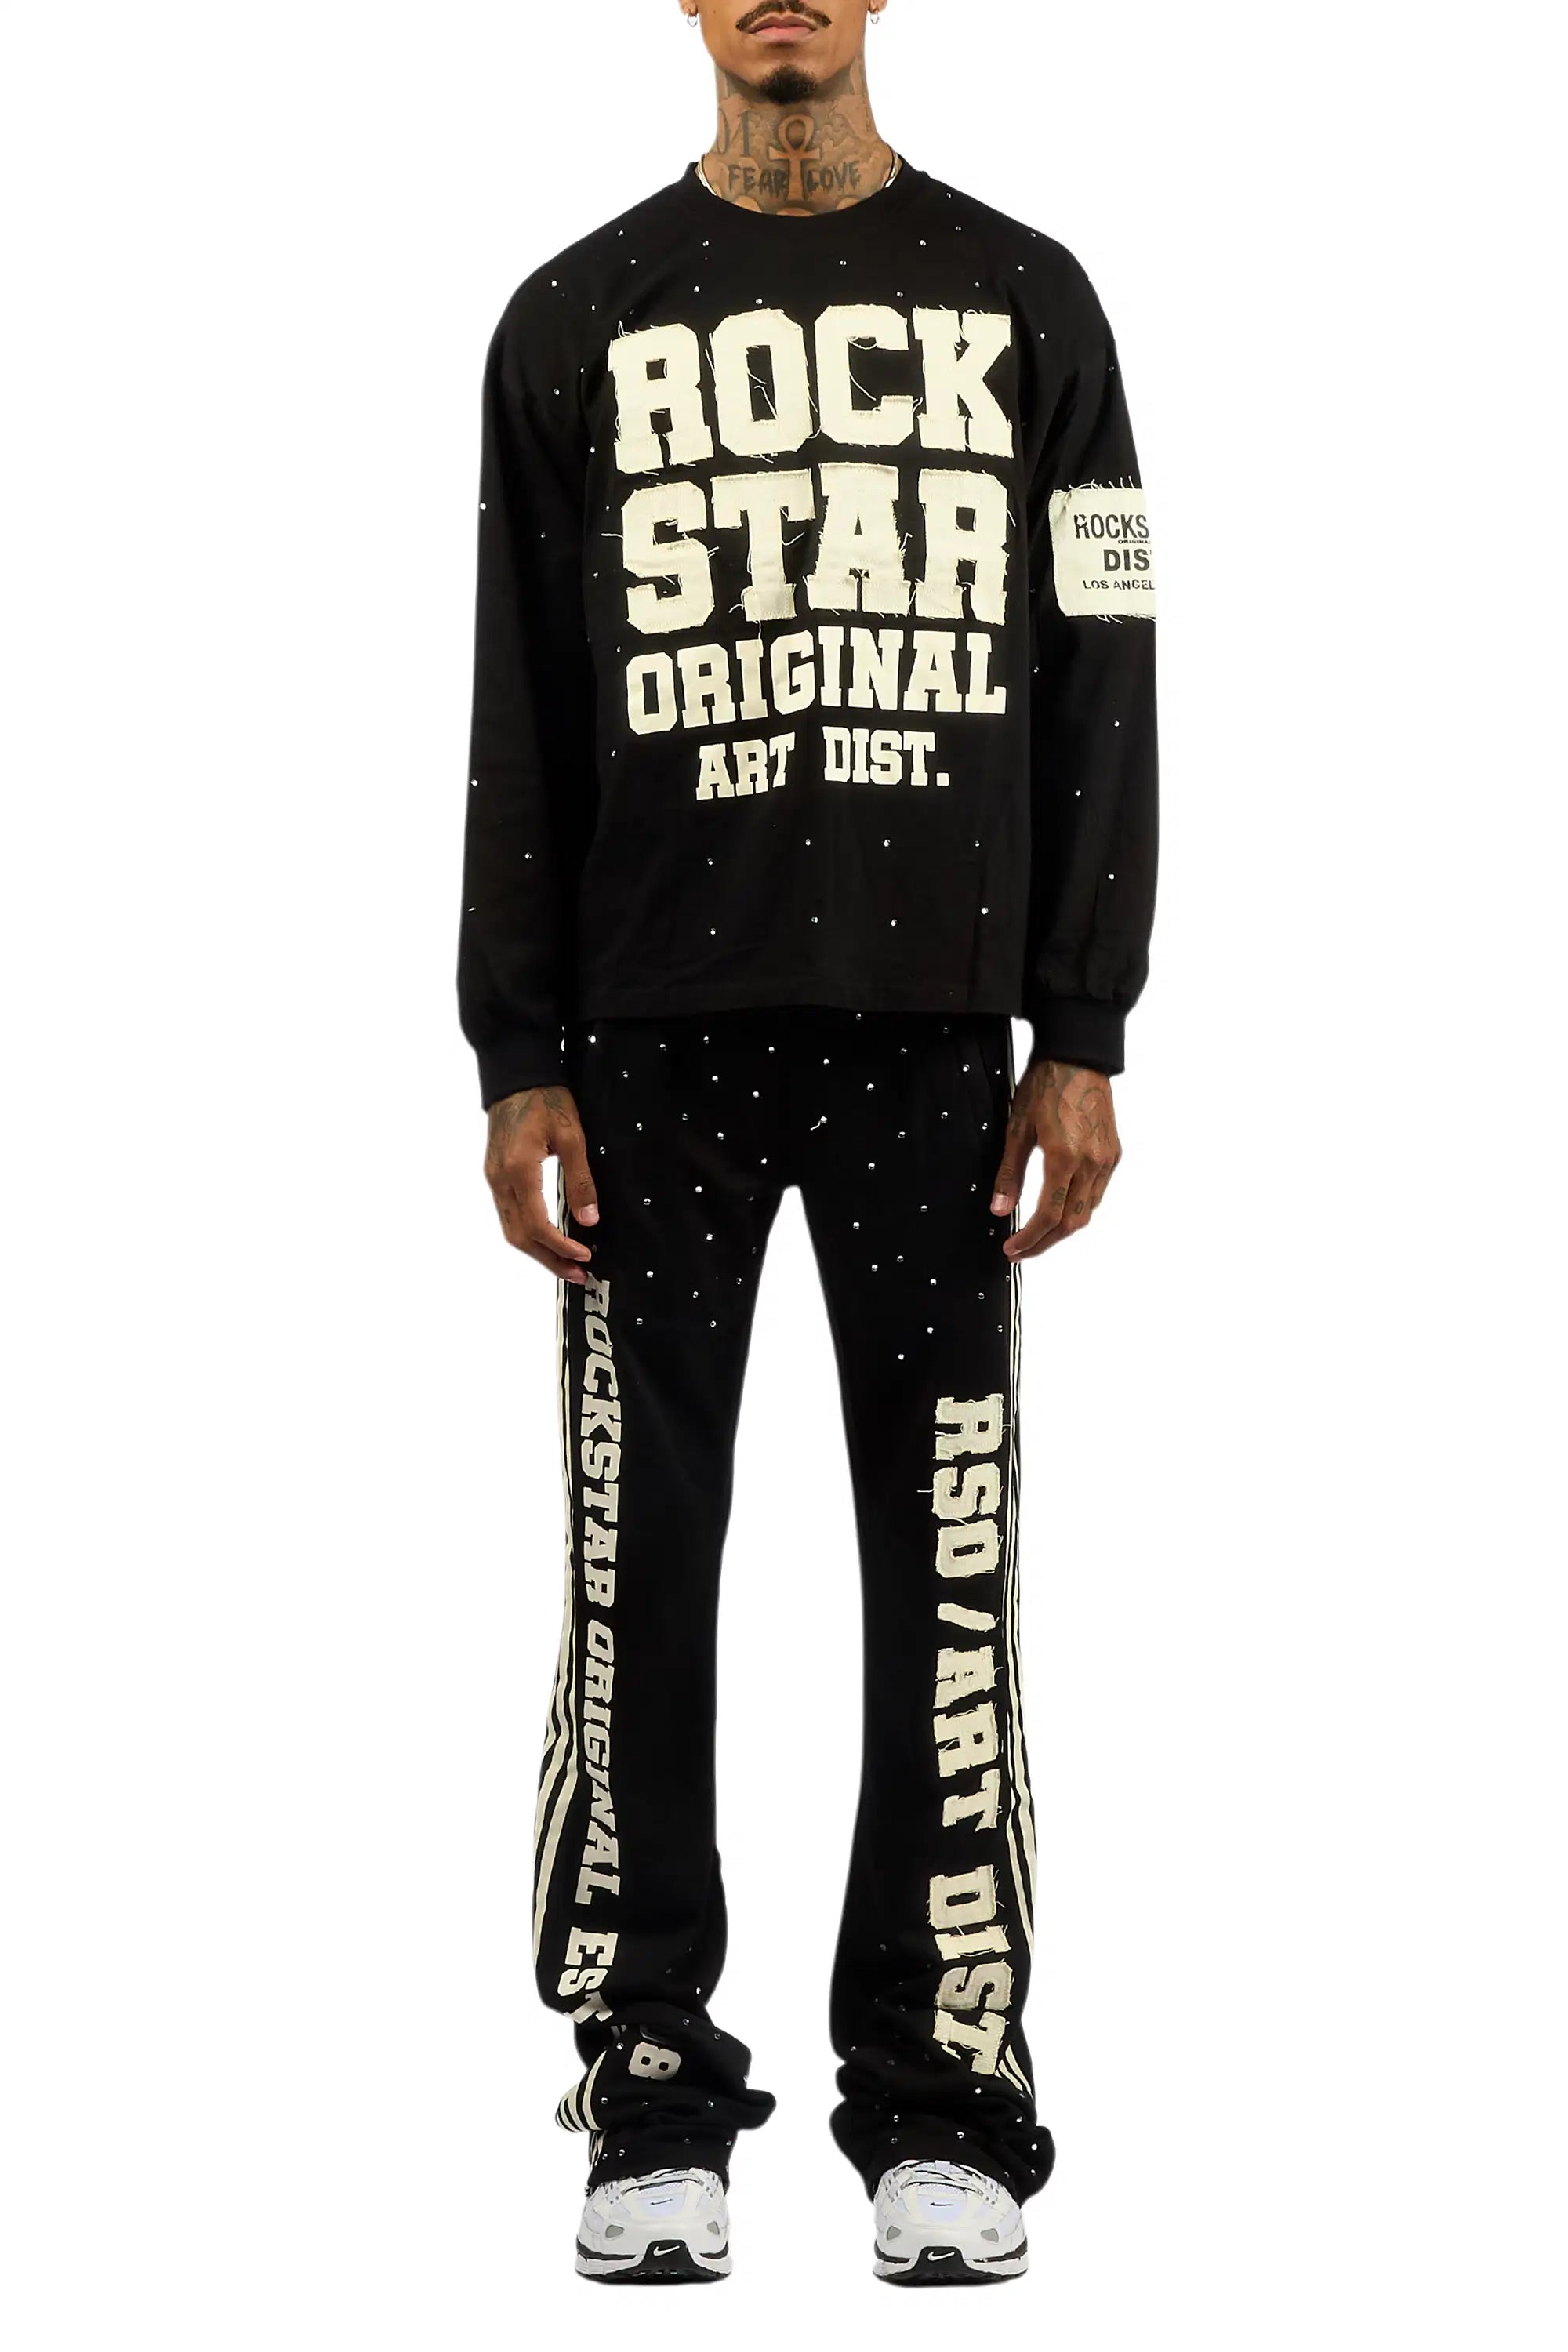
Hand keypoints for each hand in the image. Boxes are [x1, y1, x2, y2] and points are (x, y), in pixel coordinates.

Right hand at [484, 1083, 598, 1281]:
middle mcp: (500, 1180)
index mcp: (519, 1171)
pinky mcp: (495, 1175)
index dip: (560, 1246)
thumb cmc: (545, 1100)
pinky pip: (508, 1215)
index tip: (585, 1256)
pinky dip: (528, 1234)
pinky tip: (547, 1240)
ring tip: (566, 1264)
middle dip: (549, 1260)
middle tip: (578, 1274)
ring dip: (537, 1251)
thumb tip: (589, 1219)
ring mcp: (493, 1179)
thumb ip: (581, 1179)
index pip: (537, 1225)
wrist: (516, 1076)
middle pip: (519, 1236)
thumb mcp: (573, 1136)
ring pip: (511, 1229)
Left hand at [990, 1059, 1121, 1260]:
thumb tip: (999, 1210)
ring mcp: (1107, 1160)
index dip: (1029, 1240)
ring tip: (1037, 1233)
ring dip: (1063, 1228)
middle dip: (1046, 1243)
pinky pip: (1098, 1193)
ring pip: (1089, 1211)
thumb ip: (1009, 1174)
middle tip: (1021, 1250)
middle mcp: (1092, 1164)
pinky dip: (1079, 1208)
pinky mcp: (1114, 1153)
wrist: (1078, 1057)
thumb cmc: (1045, 1086)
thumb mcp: (1017, 1129)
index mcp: (1065, 1159)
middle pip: (1072, 1223)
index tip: (1011, 1250)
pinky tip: (1061, 1205)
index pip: (1049, 1217)